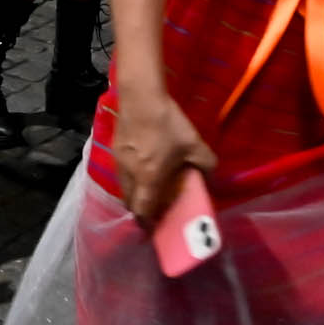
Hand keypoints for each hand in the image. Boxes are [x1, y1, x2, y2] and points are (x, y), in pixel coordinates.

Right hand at [111, 88, 216, 222]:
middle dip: (141, 210)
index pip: (143, 211)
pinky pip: (121, 172)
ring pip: (124, 187)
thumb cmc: (167, 123)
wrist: (140, 96)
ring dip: (135, 193)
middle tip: (154, 208)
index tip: (155, 228)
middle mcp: (130, 175)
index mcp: (149, 179)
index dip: (148, 223)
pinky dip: (130, 177)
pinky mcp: (114, 149)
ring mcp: (118, 162)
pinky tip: (141, 165)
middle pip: (130, 202)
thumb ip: (206, 164)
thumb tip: (209, 176)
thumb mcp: (194, 143)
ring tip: (149, 188)